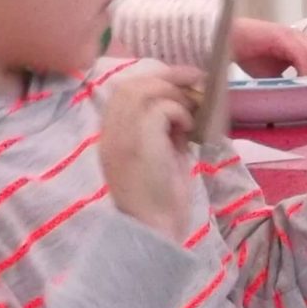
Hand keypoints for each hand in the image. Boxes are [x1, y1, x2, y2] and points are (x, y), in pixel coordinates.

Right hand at [98, 62, 200, 235]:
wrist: (154, 230)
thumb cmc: (160, 202)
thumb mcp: (161, 158)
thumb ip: (164, 132)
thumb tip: (183, 110)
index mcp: (112, 137)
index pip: (123, 92)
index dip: (152, 81)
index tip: (180, 84)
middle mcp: (110, 132)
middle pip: (132, 83)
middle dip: (167, 77)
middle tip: (196, 81)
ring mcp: (122, 134)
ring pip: (146, 90)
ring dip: (175, 95)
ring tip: (191, 114)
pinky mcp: (139, 139)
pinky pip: (161, 107)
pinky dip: (180, 113)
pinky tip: (188, 132)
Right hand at [231, 18, 306, 78]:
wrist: (230, 41)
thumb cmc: (250, 56)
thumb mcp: (273, 76)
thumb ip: (287, 85)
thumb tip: (295, 105)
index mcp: (300, 45)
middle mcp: (300, 38)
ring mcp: (293, 36)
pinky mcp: (283, 37)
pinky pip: (301, 55)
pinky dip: (303, 71)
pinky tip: (299, 84)